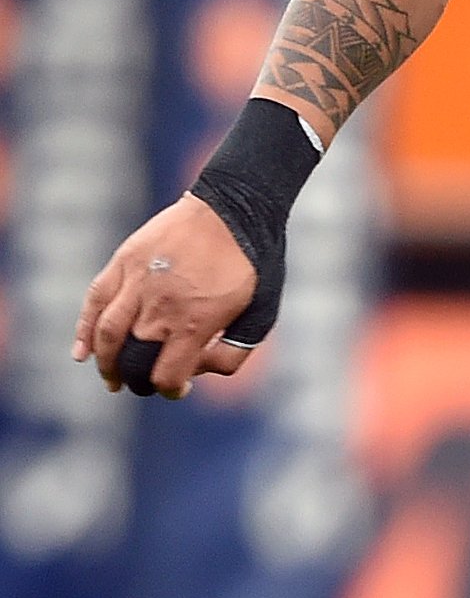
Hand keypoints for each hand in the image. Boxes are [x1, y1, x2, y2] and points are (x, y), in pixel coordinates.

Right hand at [73, 194, 256, 397]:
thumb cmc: (253, 265)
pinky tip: (81, 351)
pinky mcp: (123, 262)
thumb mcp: (261, 315)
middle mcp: (160, 308)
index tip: (178, 388)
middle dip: (136, 381)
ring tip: (110, 378)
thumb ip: (232, 352)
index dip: (172, 389)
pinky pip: (95, 300)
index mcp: (195, 324)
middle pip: (133, 360)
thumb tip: (198, 370)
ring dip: (105, 363)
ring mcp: (137, 283)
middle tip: (142, 385)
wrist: (234, 208)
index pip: (167, 376)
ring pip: (108, 335)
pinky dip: (84, 329)